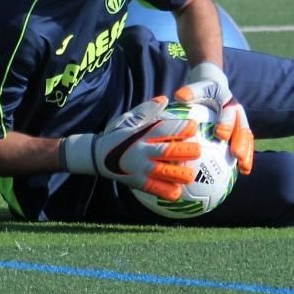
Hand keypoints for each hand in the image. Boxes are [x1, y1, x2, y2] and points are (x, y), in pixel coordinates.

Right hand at [60, 96, 201, 200]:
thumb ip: (146, 111)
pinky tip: (177, 194)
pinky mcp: (136, 182)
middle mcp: (140, 151)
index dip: (179, 128)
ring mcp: (138, 168)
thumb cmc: (117, 135)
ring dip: (177, 174)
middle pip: (165, 152)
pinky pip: (152, 188)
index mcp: (140, 134)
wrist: (95, 156)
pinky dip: (164, 192)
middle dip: (183, 151)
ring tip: (191, 175)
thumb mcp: (127, 119)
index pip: (162, 129)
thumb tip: (164, 99)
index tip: (194, 126)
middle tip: (198, 151)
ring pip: (161, 172)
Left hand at [174, 62, 254, 174]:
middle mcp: (237, 112)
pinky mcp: (241, 131)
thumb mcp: (198, 88)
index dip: (225, 123)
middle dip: (240, 142)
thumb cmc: (203, 90)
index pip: (227, 111)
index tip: (219, 134)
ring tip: (243, 167)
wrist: (215, 86)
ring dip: (247, 152)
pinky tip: (243, 171)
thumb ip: (191, 92)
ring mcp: (241, 121)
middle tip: (236, 155)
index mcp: (227, 100)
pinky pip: (246, 144)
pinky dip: (246, 157)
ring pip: (246, 138)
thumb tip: (180, 97)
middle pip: (241, 127)